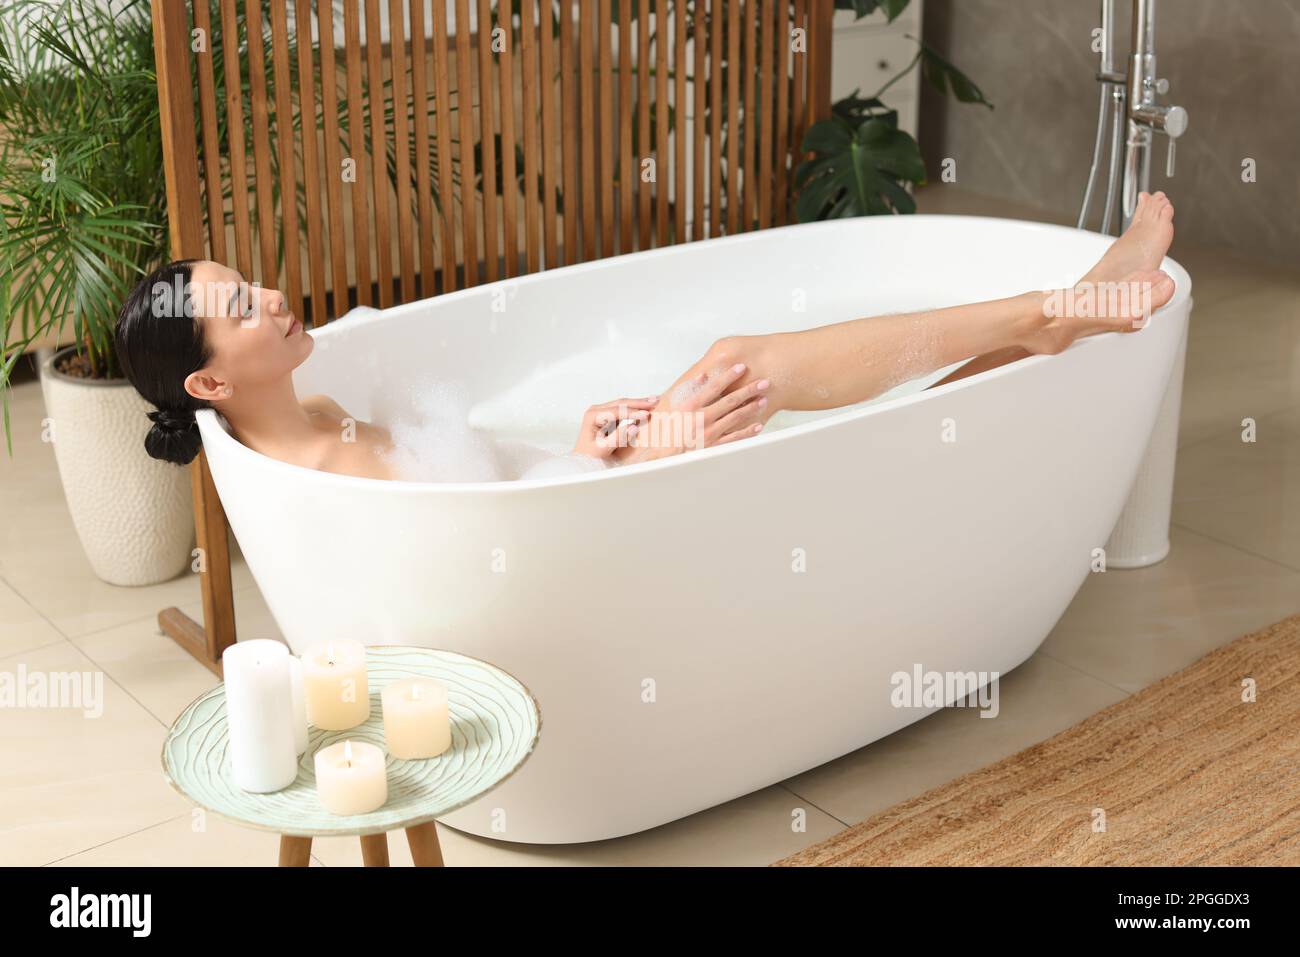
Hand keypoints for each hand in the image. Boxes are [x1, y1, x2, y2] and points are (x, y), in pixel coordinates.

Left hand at [572, 396, 656, 459]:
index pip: (617, 411)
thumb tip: (634, 427)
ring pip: (624, 404)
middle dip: (639, 402)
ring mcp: (602, 412)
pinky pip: (624, 410)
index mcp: (593, 416)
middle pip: (621, 403)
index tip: (647, 414)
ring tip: (655, 401)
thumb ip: (618, 438)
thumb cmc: (589, 456)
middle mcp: (597, 410)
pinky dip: (636, 408)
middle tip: (655, 401)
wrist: (583, 459)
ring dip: (639, 403)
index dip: (633, 412)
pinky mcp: (608, 416)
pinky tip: (646, 407)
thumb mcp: (603, 449)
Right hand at [614, 362, 768, 465]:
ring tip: (764, 399)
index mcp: (690, 406)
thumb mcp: (673, 405)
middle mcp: (700, 418)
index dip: (729, 376)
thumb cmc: (667, 428)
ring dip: (751, 408)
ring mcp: (708, 433)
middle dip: (749, 390)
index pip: (714, 387)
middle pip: (730, 401)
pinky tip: (758, 425)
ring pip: (735, 418)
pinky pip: (734, 438)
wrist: (661, 454)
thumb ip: (689, 389)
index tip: (742, 367)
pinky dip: (747, 432)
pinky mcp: (712, 447)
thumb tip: (704, 374)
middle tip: (764, 382)